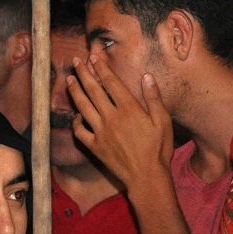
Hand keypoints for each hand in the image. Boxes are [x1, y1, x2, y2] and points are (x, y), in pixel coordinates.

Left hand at [67, 52, 174, 192]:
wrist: (147, 177)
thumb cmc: (158, 149)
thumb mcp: (163, 121)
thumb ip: (154, 98)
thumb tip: (147, 76)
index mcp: (129, 108)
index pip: (111, 82)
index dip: (101, 67)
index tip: (94, 56)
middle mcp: (111, 117)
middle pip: (93, 89)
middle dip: (83, 72)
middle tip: (75, 60)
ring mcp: (100, 131)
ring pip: (83, 106)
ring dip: (75, 91)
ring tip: (69, 79)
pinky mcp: (95, 146)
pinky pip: (79, 131)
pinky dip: (75, 121)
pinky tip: (76, 114)